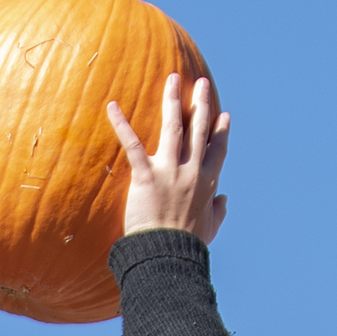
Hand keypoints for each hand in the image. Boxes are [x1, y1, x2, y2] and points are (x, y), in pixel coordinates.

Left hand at [106, 73, 229, 242]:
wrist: (168, 257)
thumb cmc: (187, 247)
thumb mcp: (210, 229)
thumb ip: (219, 212)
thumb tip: (225, 200)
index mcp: (209, 183)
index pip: (218, 150)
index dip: (221, 131)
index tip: (223, 115)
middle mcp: (192, 171)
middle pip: (199, 130)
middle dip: (201, 104)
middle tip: (202, 83)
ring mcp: (170, 171)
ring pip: (174, 127)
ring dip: (173, 100)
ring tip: (173, 78)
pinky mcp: (147, 176)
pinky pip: (132, 144)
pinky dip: (121, 124)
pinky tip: (112, 105)